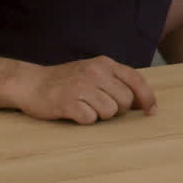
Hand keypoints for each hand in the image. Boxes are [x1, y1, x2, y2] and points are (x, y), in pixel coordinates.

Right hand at [14, 56, 156, 124]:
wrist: (30, 83)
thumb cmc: (66, 81)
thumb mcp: (94, 72)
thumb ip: (116, 82)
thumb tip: (143, 103)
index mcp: (104, 63)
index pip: (136, 80)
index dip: (147, 97)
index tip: (151, 111)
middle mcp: (95, 72)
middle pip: (125, 100)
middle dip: (117, 109)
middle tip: (99, 105)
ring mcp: (81, 86)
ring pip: (110, 112)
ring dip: (100, 115)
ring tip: (84, 106)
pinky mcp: (67, 102)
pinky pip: (90, 119)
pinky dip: (84, 120)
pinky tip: (73, 111)